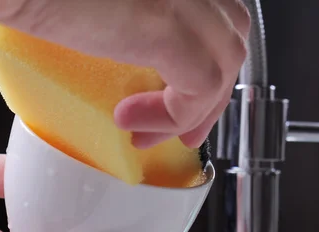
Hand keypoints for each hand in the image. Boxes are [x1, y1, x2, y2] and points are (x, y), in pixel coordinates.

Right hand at [0, 0, 250, 148]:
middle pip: (230, 36)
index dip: (210, 58)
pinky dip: (174, 115)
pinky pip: (199, 85)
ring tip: (150, 133)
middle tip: (184, 127)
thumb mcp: (88, 10)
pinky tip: (132, 122)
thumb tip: (118, 59)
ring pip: (225, 61)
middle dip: (211, 90)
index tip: (187, 99)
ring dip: (194, 108)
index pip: (220, 15)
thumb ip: (116, 24)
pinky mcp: (165, 23)